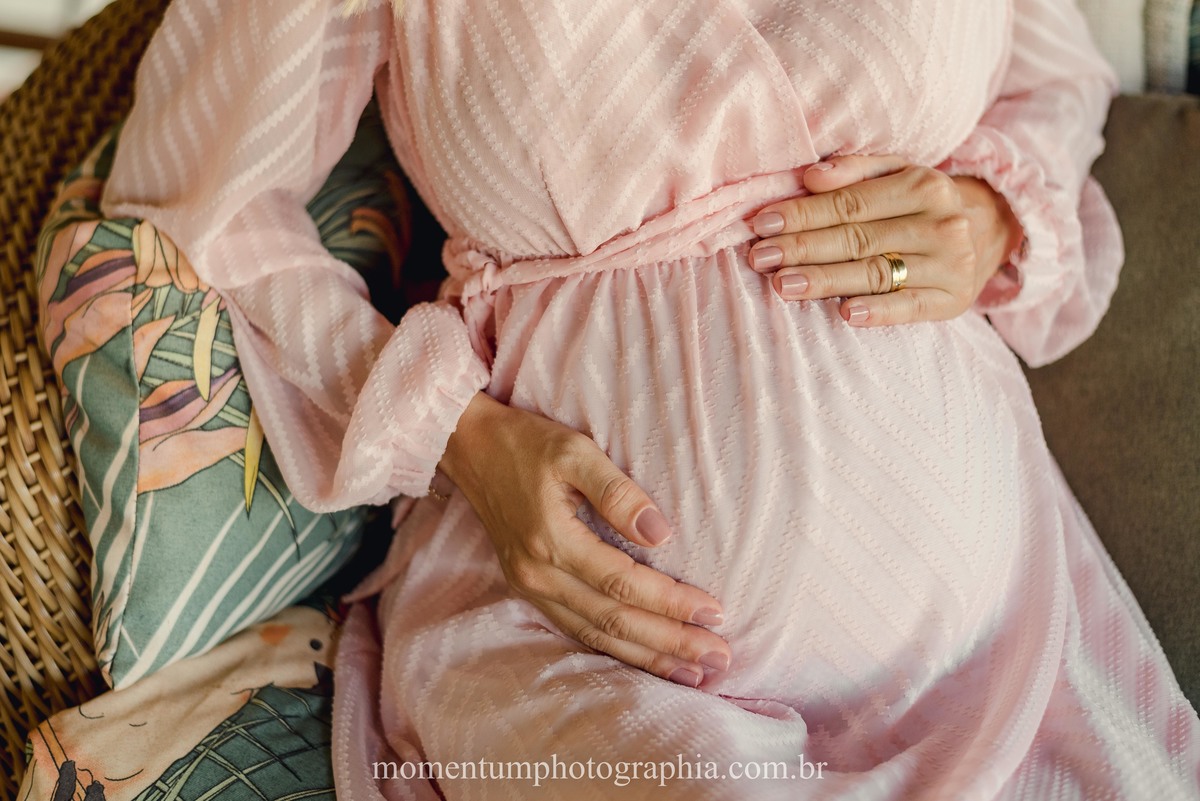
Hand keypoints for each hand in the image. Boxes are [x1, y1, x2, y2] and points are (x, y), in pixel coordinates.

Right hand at [439, 392, 730, 686]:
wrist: (469, 448)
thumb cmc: (526, 443)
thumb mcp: (574, 451)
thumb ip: (617, 492)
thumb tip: (660, 534)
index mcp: (551, 540)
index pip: (623, 584)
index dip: (670, 602)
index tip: (713, 612)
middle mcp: (539, 574)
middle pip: (613, 621)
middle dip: (669, 643)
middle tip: (717, 658)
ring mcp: (530, 586)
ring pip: (595, 635)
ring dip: (647, 657)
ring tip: (693, 673)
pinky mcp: (529, 589)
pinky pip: (577, 630)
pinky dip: (615, 650)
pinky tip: (644, 659)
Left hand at [747, 154, 1023, 325]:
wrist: (989, 232)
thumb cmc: (922, 204)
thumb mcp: (898, 174)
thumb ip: (854, 170)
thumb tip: (810, 177)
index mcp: (923, 185)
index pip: (850, 203)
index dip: (803, 213)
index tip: (762, 223)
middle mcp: (940, 223)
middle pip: (858, 238)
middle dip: (803, 247)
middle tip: (760, 256)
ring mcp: (949, 265)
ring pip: (876, 273)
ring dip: (826, 280)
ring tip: (783, 284)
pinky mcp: (951, 301)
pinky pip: (909, 308)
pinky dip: (878, 311)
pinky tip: (845, 313)